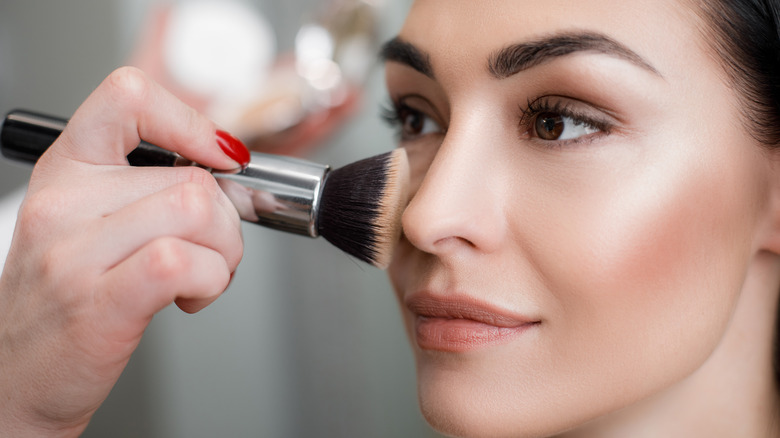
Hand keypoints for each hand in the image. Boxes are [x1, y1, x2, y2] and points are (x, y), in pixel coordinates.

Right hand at [0, 67, 243, 435]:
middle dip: (227, 222)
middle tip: (211, 252)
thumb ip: (148, 188)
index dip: (191, 121)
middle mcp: (64, 203)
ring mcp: (75, 253)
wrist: (17, 377)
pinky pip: (185, 261)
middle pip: (193, 177)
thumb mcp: (91, 223)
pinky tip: (191, 297)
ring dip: (225, 252)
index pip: (128, 96)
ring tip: (202, 276)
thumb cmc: (66, 302)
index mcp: (66, 170)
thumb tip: (225, 168)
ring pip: (198, 210)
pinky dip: (212, 281)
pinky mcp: (99, 302)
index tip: (220, 156)